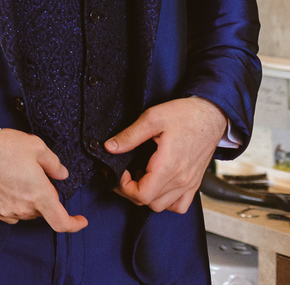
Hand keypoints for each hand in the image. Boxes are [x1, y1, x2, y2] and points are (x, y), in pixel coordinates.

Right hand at [0, 128, 87, 232]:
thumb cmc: (3, 147)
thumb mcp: (37, 147)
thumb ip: (54, 164)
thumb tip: (62, 175)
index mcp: (39, 195)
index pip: (62, 222)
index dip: (74, 224)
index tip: (81, 220)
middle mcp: (24, 207)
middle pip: (43, 212)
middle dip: (45, 197)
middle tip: (37, 176)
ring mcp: (6, 210)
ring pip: (27, 212)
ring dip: (29, 201)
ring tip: (19, 177)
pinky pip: (10, 213)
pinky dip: (14, 204)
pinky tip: (9, 188)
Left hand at [106, 96, 227, 213]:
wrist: (211, 115)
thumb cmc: (185, 115)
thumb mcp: (152, 118)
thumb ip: (129, 135)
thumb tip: (109, 147)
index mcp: (169, 166)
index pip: (142, 195)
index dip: (123, 187)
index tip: (118, 172)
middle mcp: (181, 180)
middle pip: (149, 203)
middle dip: (130, 191)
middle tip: (123, 173)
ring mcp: (189, 184)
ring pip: (163, 206)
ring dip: (146, 196)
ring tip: (139, 176)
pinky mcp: (194, 183)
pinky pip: (179, 205)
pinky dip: (166, 201)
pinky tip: (157, 184)